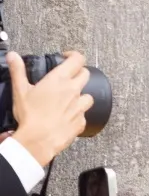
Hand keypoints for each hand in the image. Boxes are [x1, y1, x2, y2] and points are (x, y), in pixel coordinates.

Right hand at [8, 51, 91, 165]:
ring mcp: (80, 107)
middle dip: (78, 73)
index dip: (74, 56)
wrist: (39, 139)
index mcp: (59, 80)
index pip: (78, 60)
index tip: (66, 58)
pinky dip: (77, 114)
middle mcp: (73, 91)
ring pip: (88, 96)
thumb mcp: (20, 90)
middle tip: (67, 78)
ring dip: (80, 95)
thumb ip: (18, 71)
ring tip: (68, 99)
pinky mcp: (81, 121)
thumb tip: (13, 56)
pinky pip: (83, 114)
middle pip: (85, 75)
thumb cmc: (30, 115)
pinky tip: (66, 116)